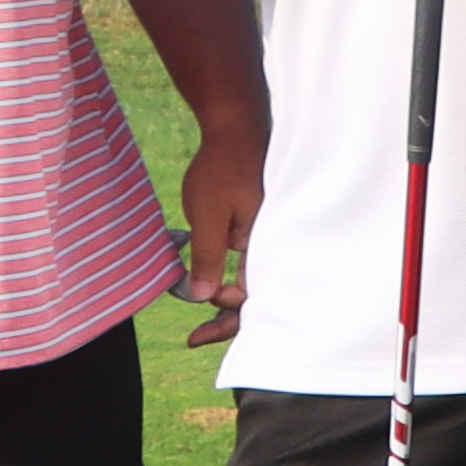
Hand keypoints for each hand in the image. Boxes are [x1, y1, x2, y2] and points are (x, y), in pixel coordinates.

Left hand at [170, 119, 262, 344]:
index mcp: (263, 244)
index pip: (251, 299)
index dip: (225, 318)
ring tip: (199, 307)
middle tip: (196, 337)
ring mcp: (264, 234)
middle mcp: (270, 244)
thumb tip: (202, 297)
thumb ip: (207, 256)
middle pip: (255, 297)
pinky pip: (247, 261)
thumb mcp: (207, 215)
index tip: (197, 324)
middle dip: (226, 320)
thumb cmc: (223, 168)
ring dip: (226, 298)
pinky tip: (208, 276)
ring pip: (251, 281)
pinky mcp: (256, 225)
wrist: (236, 128)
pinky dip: (227, 275)